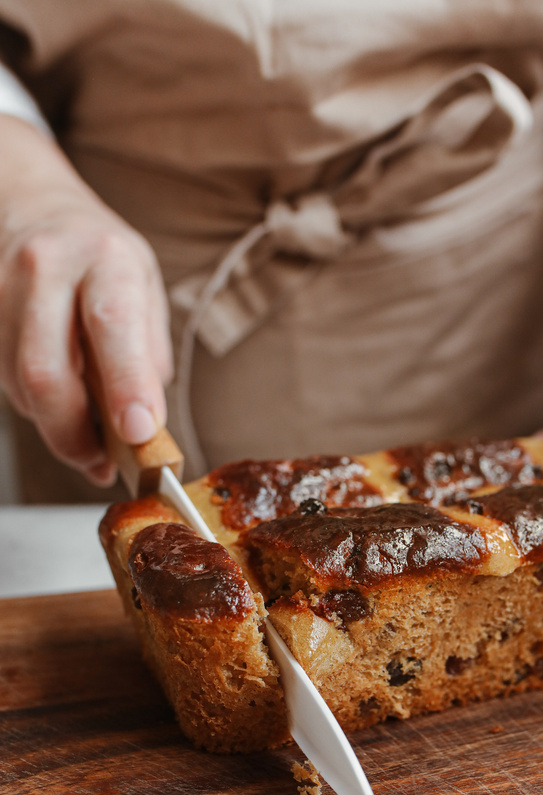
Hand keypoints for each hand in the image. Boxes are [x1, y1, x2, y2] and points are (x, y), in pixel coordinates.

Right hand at [0, 116, 172, 484]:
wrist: (26, 200)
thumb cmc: (96, 252)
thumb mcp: (142, 284)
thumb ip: (146, 351)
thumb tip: (146, 423)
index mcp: (105, 257)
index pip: (112, 326)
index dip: (126, 386)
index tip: (139, 433)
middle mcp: (46, 266)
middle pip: (46, 372)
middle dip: (75, 435)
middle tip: (101, 464)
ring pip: (18, 386)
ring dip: (54, 425)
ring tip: (84, 433)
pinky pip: (2, 379)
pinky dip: (33, 405)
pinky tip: (56, 399)